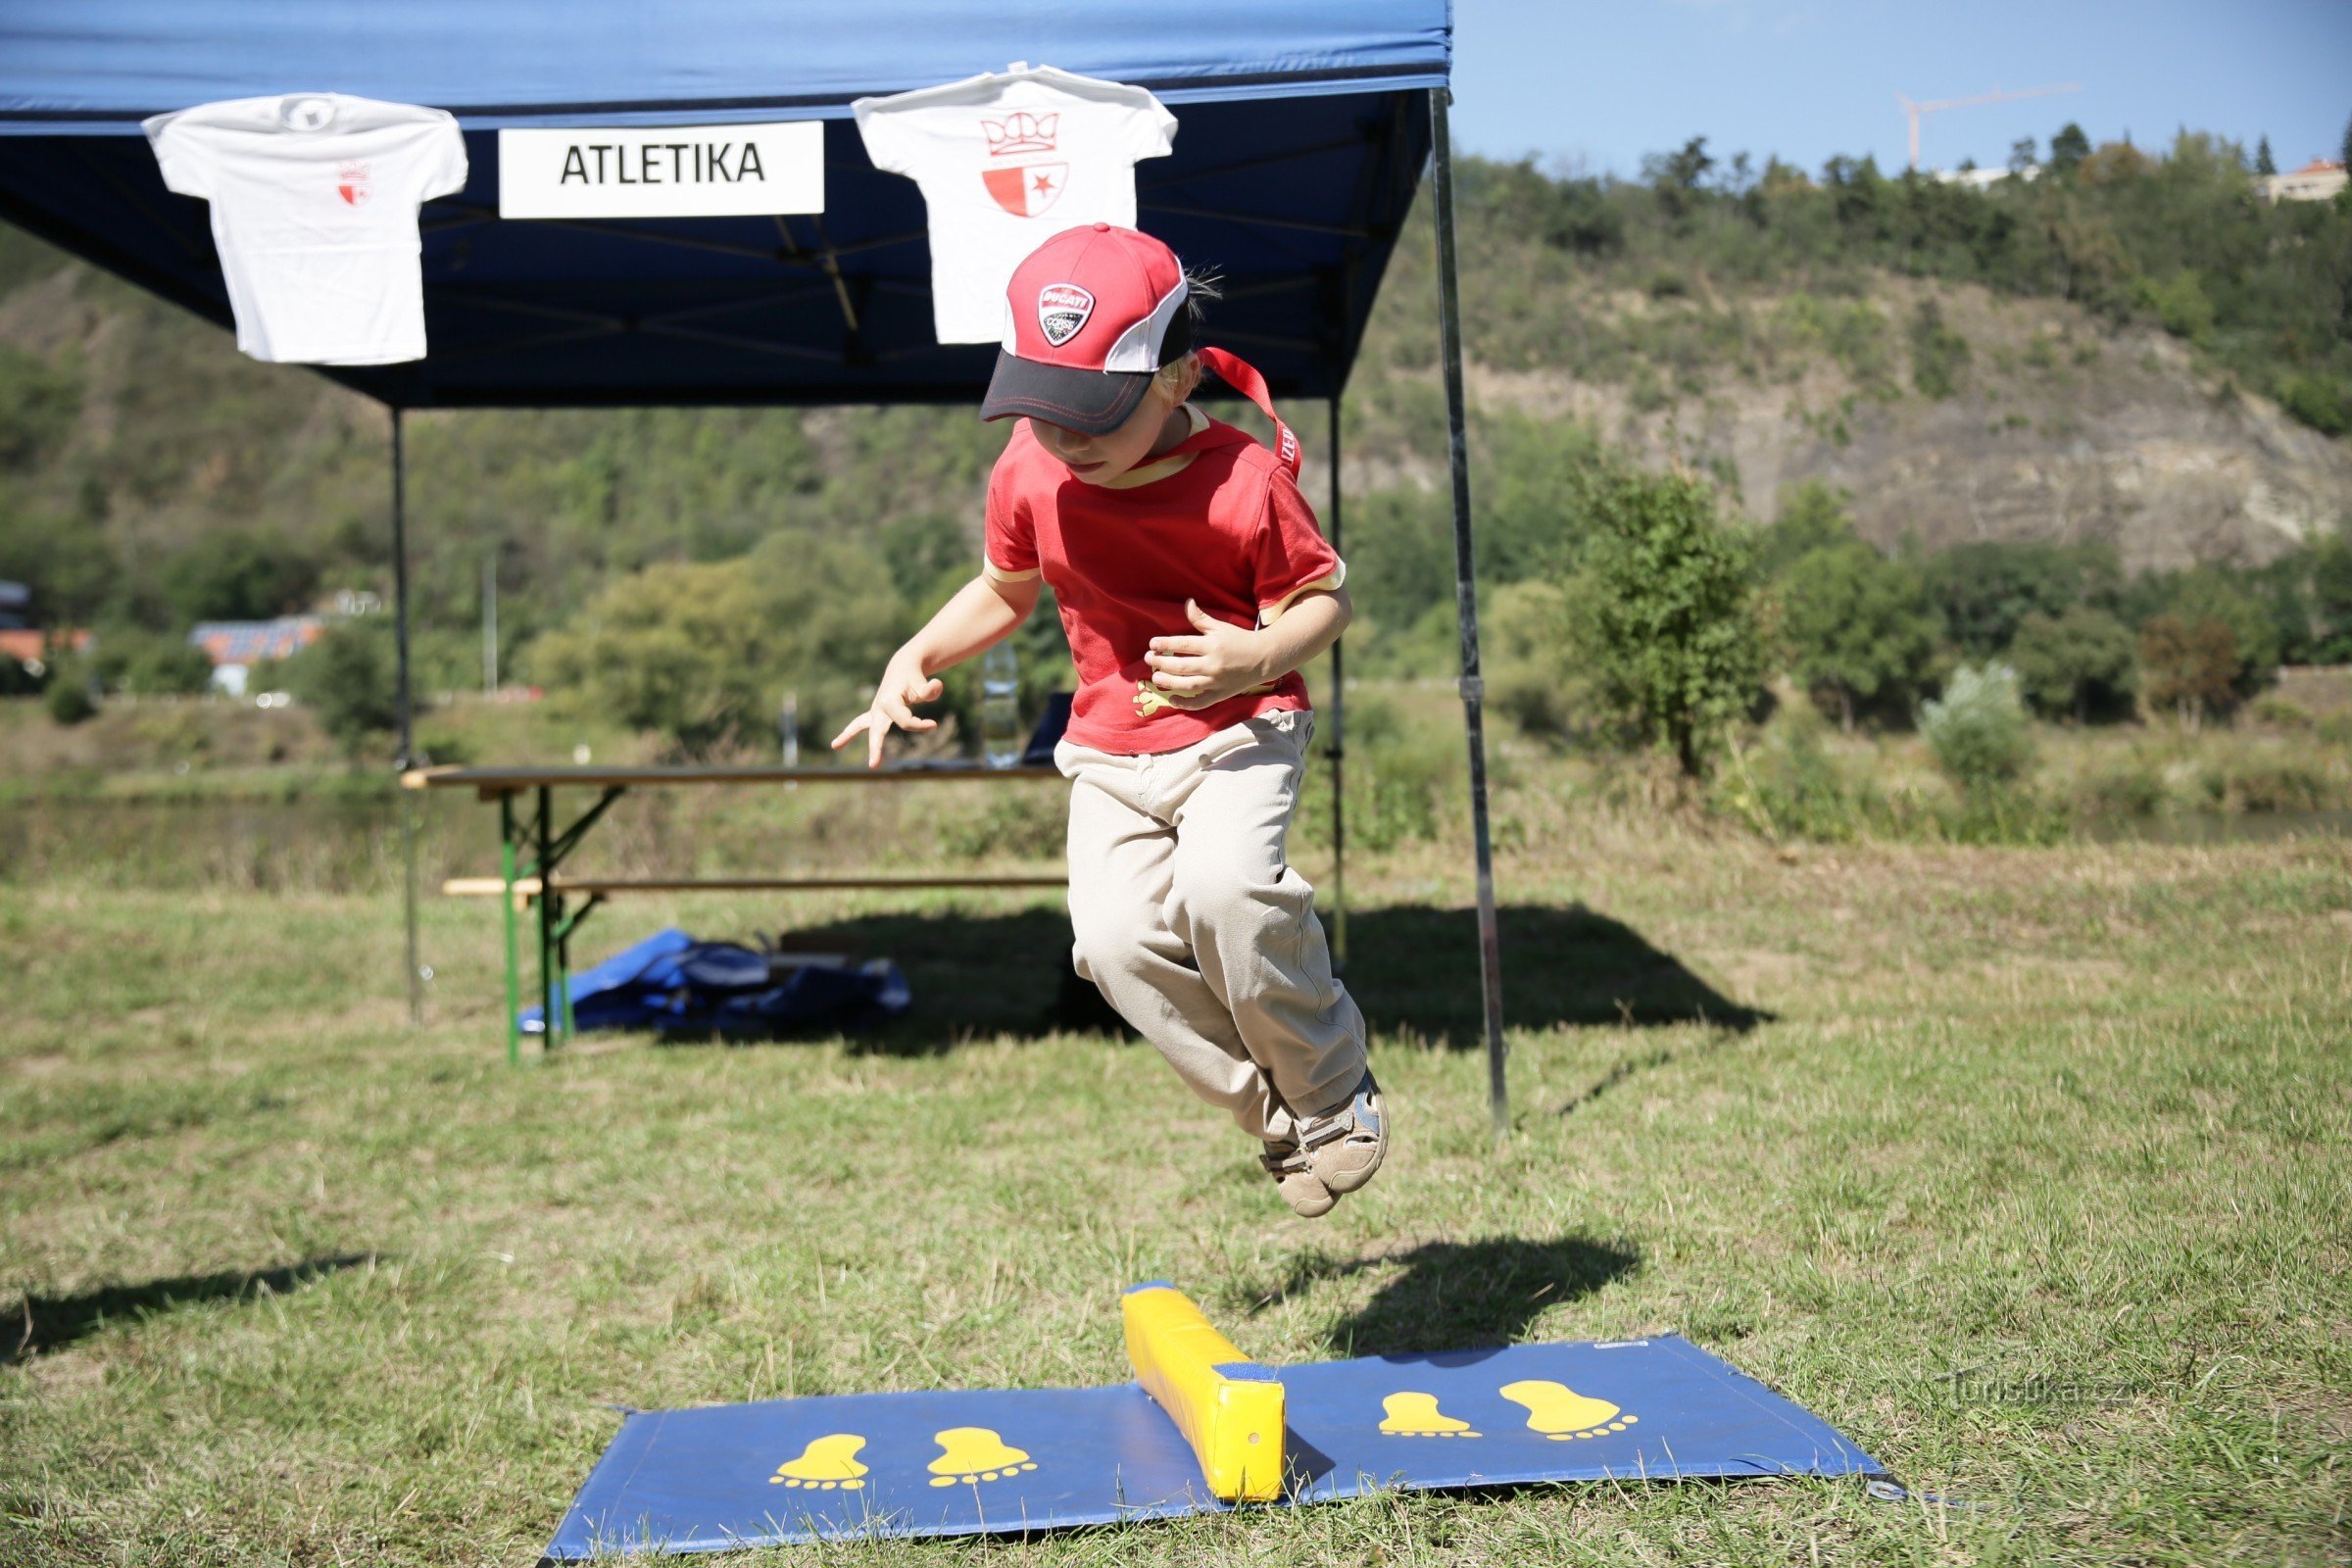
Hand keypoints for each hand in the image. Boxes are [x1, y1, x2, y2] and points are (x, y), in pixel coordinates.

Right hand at [830, 654, 941, 768]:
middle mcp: (879, 707)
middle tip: (873, 765)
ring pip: (859, 725)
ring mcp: (874, 711)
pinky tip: (836, 744)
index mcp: (890, 702)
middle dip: (876, 747)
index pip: (905, 722)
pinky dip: (849, 733)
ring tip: (834, 746)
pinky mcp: (874, 714)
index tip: (933, 725)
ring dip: (848, 736)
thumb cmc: (915, 678)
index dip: (921, 726)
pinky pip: (859, 724)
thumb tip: (937, 686)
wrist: (903, 668)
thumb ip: (930, 689)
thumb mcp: (924, 684)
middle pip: (877, 730)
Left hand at [1144, 600, 1269, 711]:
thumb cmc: (1240, 640)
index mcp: (1212, 645)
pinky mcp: (1219, 695)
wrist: (1263, 659)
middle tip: (1148, 659)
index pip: (1183, 645)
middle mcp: (1213, 665)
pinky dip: (1185, 703)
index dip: (1165, 644)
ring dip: (1168, 682)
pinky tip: (1172, 699)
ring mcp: (1216, 682)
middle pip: (1181, 666)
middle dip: (1161, 663)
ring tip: (1155, 677)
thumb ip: (1201, 618)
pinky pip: (1199, 702)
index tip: (1152, 644)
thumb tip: (1187, 603)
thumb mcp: (1221, 626)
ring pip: (1187, 685)